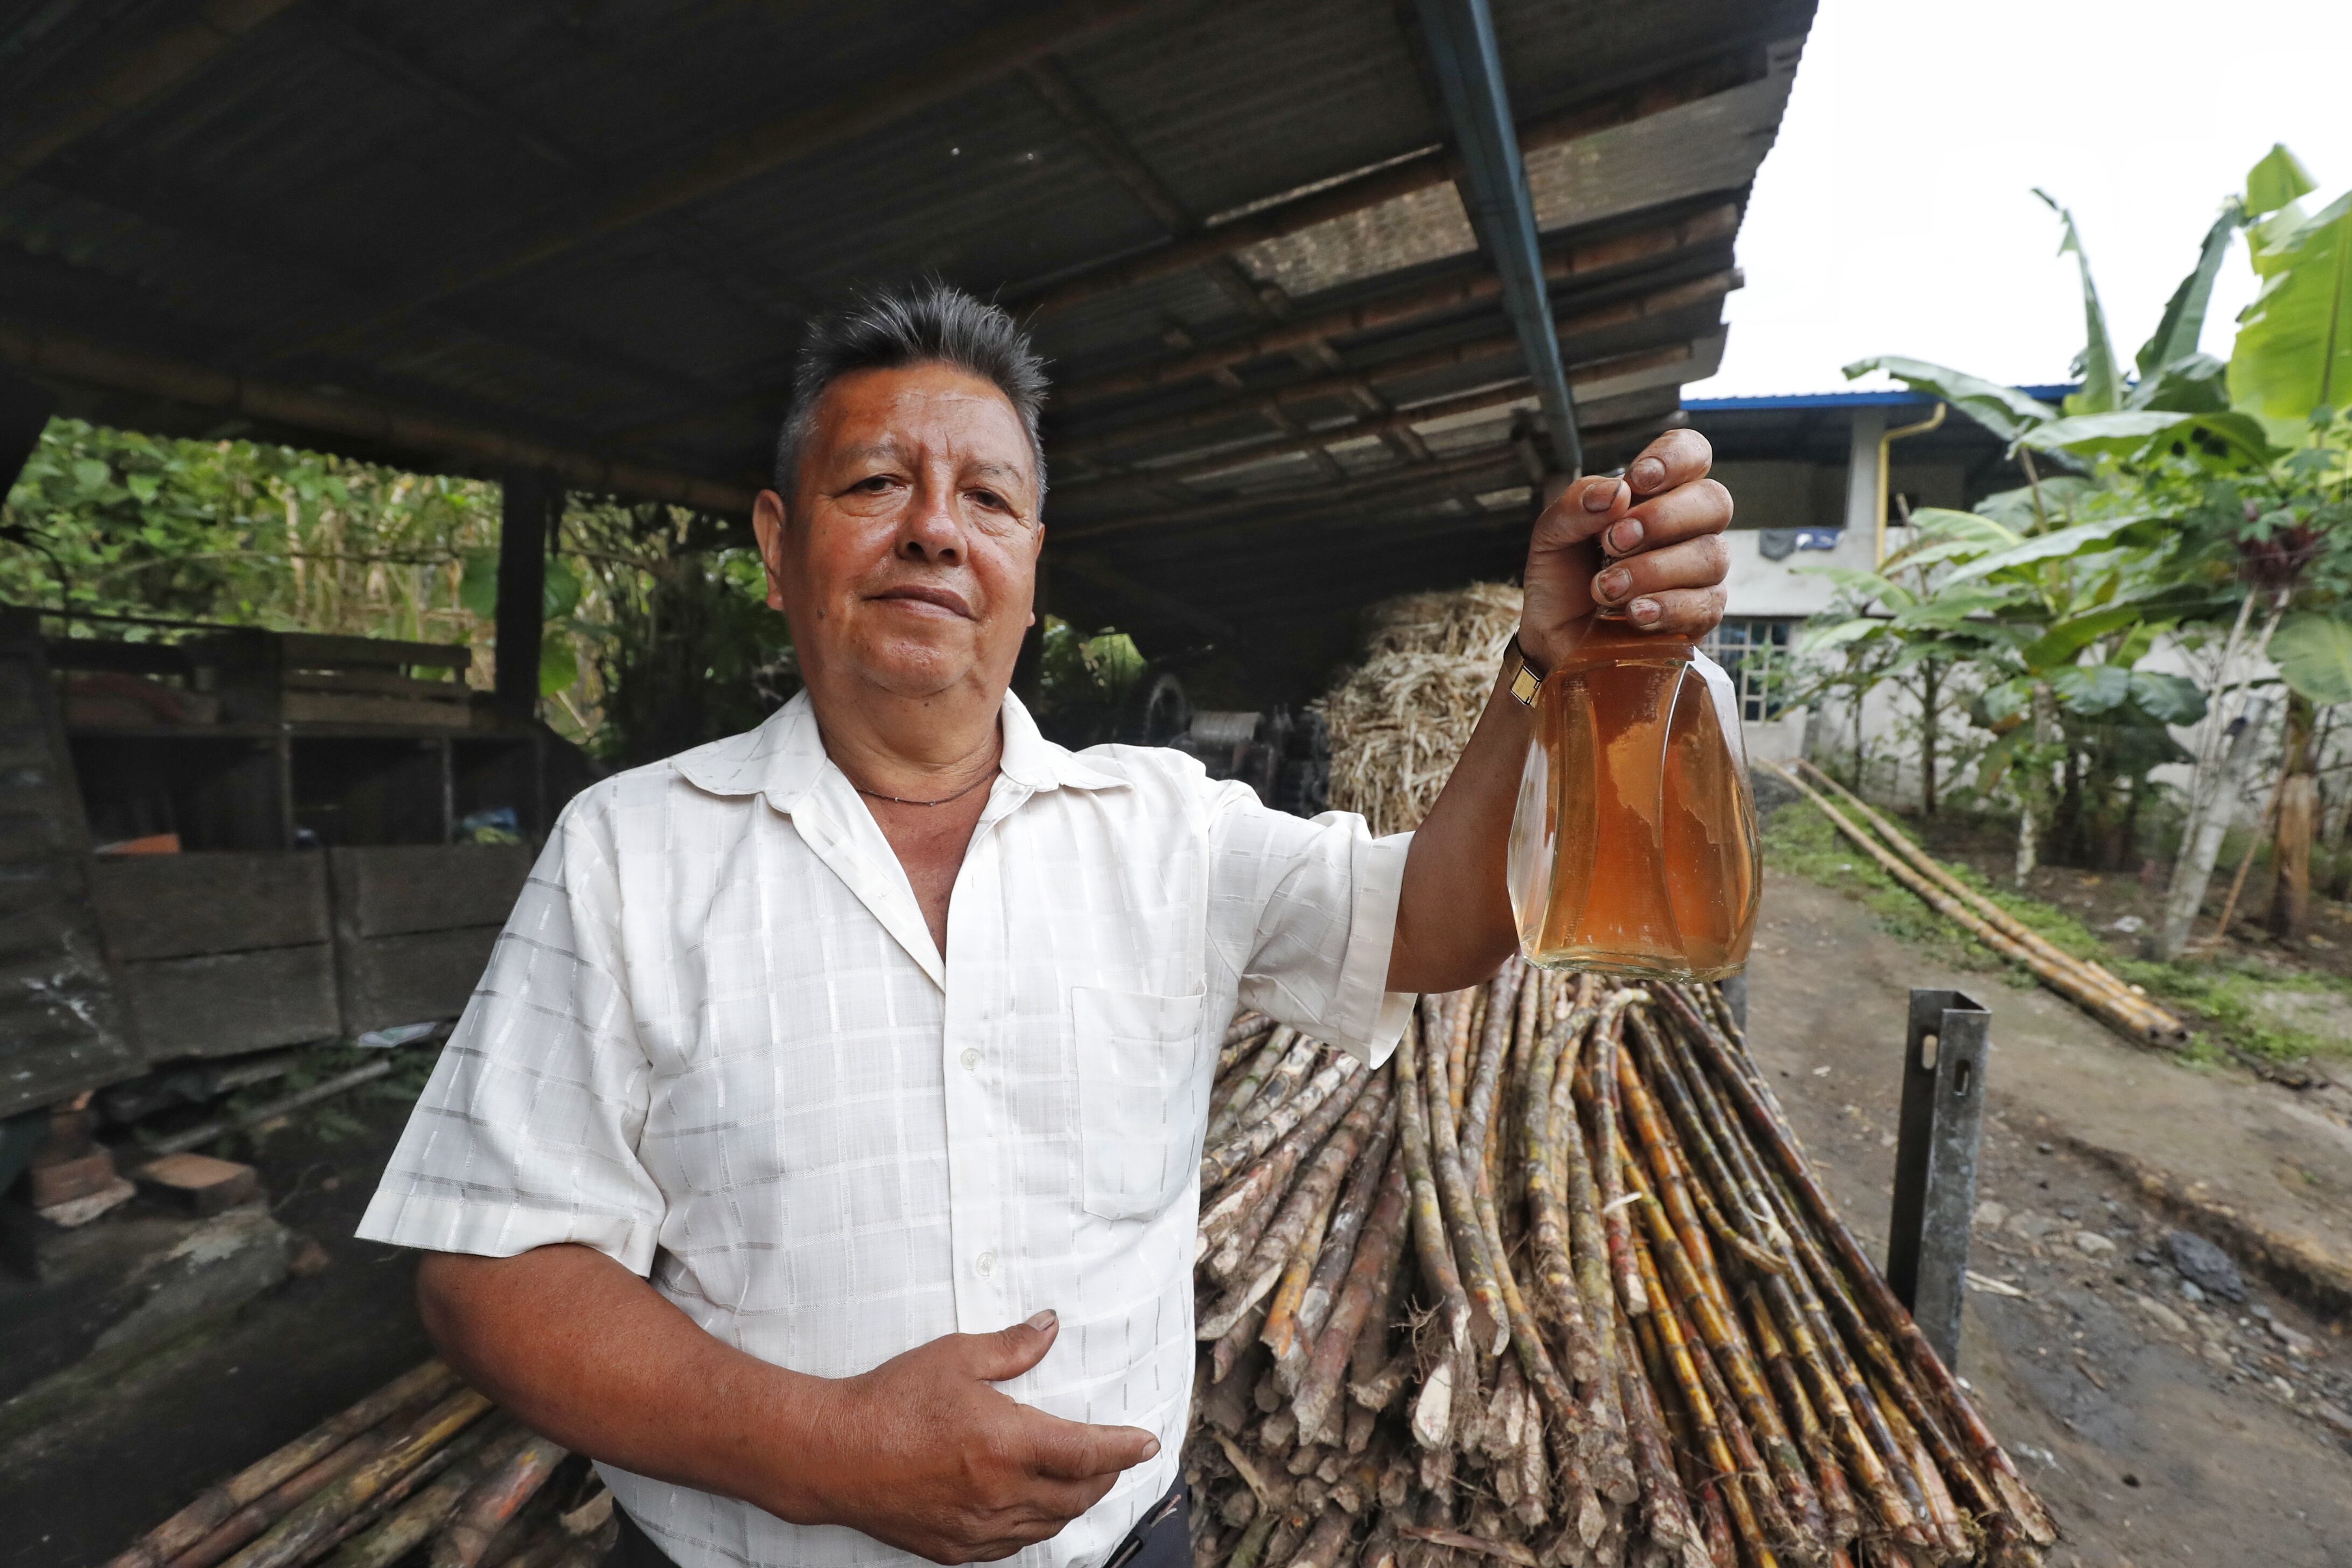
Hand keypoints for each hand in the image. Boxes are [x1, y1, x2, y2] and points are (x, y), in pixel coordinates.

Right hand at [799, 1310, 1159, 1563]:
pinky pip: (1012, 1545)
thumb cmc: (891, 1400)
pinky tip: (1032, 1507)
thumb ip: (1011, 1346)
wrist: (832, 1453)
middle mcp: (999, 1493)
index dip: (1124, 1448)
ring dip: (1073, 1503)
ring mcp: (977, 1527)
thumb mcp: (955, 1357)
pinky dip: (1034, 1526)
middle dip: (1105, 1477)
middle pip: (1077, 1496)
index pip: (1088, 1453)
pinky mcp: (954, 1548)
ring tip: (1081, 1480)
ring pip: (1049, 1525)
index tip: (1148, 1443)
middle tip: (1115, 1457)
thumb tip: (1050, 1327)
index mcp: (1006, 1443)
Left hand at [1517, 427, 1732, 669]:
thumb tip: (1618, 492)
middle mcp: (1689, 527)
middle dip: (1662, 518)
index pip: (1693, 453)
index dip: (1676, 458)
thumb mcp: (1553, 534)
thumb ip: (1577, 504)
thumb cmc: (1562, 576)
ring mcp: (1701, 572)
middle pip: (1714, 501)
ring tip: (1604, 588)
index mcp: (1658, 493)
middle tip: (1612, 541)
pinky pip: (1706, 605)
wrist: (1554, 637)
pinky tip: (1633, 613)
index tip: (1638, 480)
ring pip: (1710, 555)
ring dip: (1653, 569)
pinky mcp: (1701, 616)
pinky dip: (1667, 606)